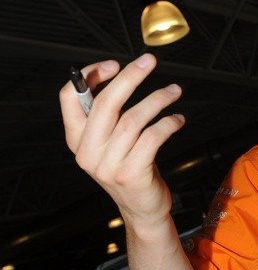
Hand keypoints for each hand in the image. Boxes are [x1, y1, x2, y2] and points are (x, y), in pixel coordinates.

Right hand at [59, 53, 184, 226]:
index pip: (69, 98)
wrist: (141, 209)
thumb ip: (108, 114)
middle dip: (130, 76)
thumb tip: (121, 74)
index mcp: (76, 139)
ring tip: (173, 92)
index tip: (114, 65)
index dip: (91, 75)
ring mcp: (107, 165)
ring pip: (133, 119)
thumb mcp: (109, 141)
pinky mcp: (131, 174)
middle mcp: (87, 152)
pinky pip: (152, 137)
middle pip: (105, 103)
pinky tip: (177, 119)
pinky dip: (168, 123)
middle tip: (149, 61)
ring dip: (157, 99)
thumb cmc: (129, 167)